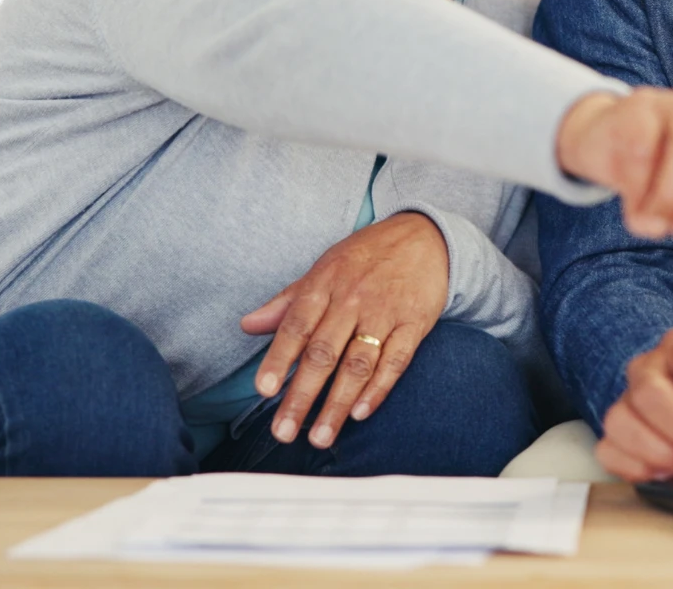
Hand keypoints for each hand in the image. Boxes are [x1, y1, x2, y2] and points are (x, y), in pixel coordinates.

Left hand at [239, 211, 448, 447]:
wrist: (424, 237)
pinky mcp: (414, 325)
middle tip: (283, 431)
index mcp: (324, 285)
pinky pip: (396, 361)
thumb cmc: (365, 257)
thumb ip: (287, 302)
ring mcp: (385, 314)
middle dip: (301, 396)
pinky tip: (361, 413)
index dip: (278, 359)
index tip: (263, 390)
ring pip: (358, 364)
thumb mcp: (323, 269)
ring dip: (337, 404)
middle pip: (323, 353)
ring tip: (319, 437)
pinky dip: (378, 389)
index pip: (295, 326)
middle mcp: (353, 300)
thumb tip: (248, 325)